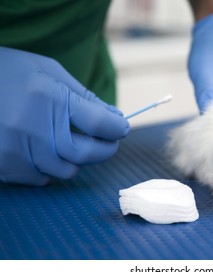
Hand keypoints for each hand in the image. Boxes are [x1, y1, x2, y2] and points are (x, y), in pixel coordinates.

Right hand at [0, 47, 129, 185]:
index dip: (118, 128)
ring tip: (74, 144)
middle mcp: (34, 127)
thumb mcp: (48, 71)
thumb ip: (83, 96)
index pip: (100, 123)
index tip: (122, 128)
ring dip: (77, 160)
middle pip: (86, 154)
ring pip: (65, 171)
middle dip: (105, 150)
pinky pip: (40, 179)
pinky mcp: (3, 165)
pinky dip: (50, 169)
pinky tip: (46, 153)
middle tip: (110, 143)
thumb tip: (114, 117)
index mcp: (50, 98)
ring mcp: (17, 149)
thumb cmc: (8, 71)